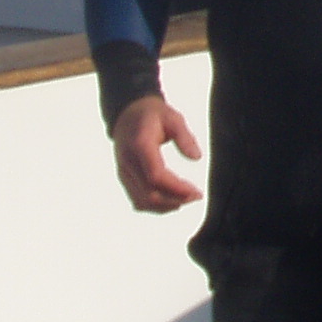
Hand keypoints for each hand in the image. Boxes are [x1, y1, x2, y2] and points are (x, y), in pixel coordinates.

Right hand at [112, 95, 203, 212]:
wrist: (127, 114)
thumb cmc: (151, 115)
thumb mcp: (172, 117)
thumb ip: (184, 136)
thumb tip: (196, 158)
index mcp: (139, 145)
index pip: (155, 176)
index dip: (176, 188)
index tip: (195, 191)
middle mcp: (128, 162)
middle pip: (149, 194)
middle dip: (174, 200)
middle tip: (196, 196)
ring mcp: (124, 172)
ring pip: (142, 201)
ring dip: (166, 206)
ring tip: (188, 199)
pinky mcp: (125, 178)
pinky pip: (138, 199)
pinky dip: (156, 206)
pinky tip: (173, 201)